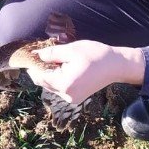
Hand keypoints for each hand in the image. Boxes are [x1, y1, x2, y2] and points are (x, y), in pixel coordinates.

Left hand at [27, 40, 144, 105]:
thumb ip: (51, 54)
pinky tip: (63, 67)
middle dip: (41, 70)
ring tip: (55, 60)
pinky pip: (60, 88)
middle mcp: (67, 95)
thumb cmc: (95, 55)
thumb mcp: (71, 50)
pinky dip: (58, 79)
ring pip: (52, 86)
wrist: (116, 65)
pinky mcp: (76, 97)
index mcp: (64, 84)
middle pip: (44, 83)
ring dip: (49, 74)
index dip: (33, 66)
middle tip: (43, 55)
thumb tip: (36, 55)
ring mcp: (72, 98)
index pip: (39, 77)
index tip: (31, 56)